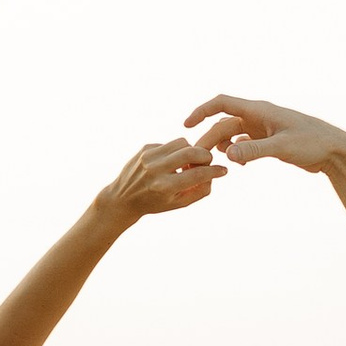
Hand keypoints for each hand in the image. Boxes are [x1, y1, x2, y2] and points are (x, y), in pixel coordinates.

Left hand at [100, 136, 224, 223]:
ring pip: (182, 142)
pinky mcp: (145, 148)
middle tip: (208, 162)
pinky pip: (170, 144)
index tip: (223, 171)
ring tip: (188, 163)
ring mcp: (149, 156)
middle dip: (205, 156)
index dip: (214, 172)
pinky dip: (176, 152)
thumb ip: (200, 191)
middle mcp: (156, 169)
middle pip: (191, 152)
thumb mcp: (179, 203)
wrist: (123, 198)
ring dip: (191, 151)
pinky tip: (171, 163)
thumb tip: (216, 174)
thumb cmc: (155, 203)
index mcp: (165, 187)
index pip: (198, 175)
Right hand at [183, 94, 345, 173]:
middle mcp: (258, 116)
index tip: (186, 125)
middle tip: (198, 159)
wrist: (334, 151)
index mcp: (259, 110)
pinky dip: (237, 153)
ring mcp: (263, 128)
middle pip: (224, 124)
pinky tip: (237, 164)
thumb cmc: (312, 143)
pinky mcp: (269, 141)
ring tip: (216, 163)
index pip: (222, 103)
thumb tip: (227, 156)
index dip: (202, 111)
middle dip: (209, 139)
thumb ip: (254, 151)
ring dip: (222, 147)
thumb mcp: (282, 147)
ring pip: (233, 135)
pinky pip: (245, 144)